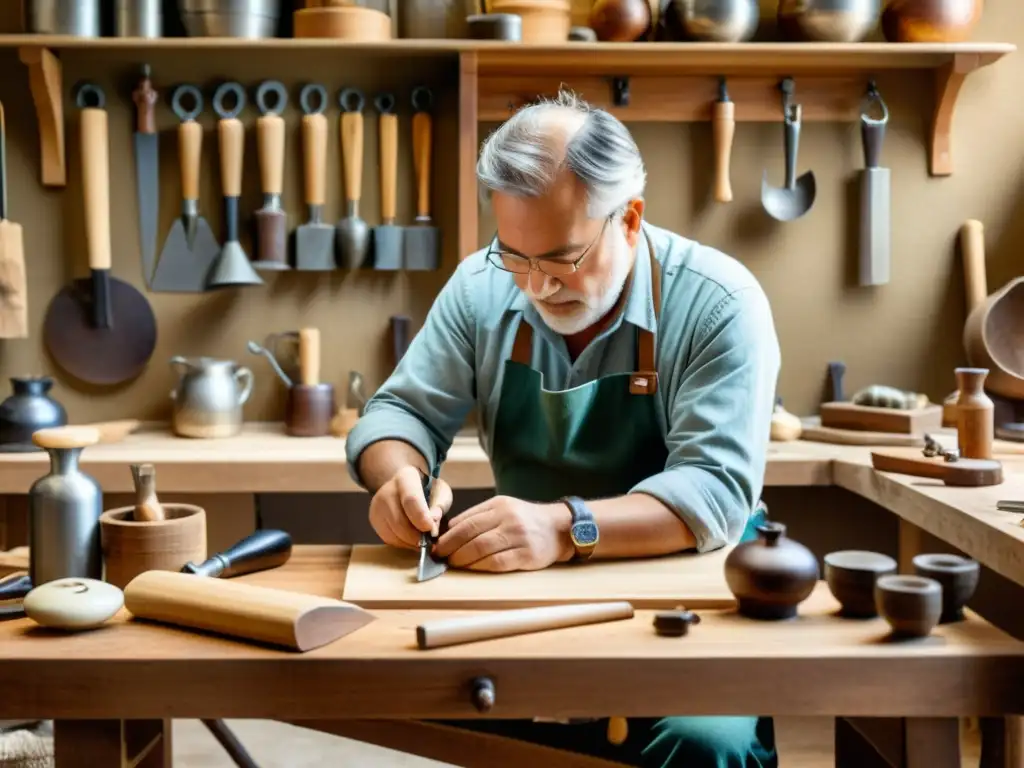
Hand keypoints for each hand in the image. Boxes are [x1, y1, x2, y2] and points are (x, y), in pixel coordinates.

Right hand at [368, 466, 452, 549]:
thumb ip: (440, 506)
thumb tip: (432, 525)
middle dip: (416, 536)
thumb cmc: (428, 489)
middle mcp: (387, 490)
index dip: (421, 517)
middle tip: (430, 541)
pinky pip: (389, 539)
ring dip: (411, 542)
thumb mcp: (441, 492)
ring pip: (393, 533)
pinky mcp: (374, 519)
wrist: (406, 487)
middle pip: (399, 520)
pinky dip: (403, 543)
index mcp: (406, 477)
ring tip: (423, 539)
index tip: (430, 529)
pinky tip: (412, 538)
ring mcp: (377, 505)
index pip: (410, 499)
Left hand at [433, 496, 572, 571]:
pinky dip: (480, 567)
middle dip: (450, 547)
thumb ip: (479, 517)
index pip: (467, 520)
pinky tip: (472, 568)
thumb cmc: (526, 520)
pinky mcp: (527, 555)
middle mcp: (508, 519)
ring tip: (453, 564)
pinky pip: (497, 562)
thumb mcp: (504, 508)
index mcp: (499, 505)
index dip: (448, 534)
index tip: (436, 544)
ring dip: (462, 559)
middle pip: (471, 534)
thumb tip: (448, 531)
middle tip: (439, 556)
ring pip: (481, 549)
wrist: (559, 528)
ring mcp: (519, 537)